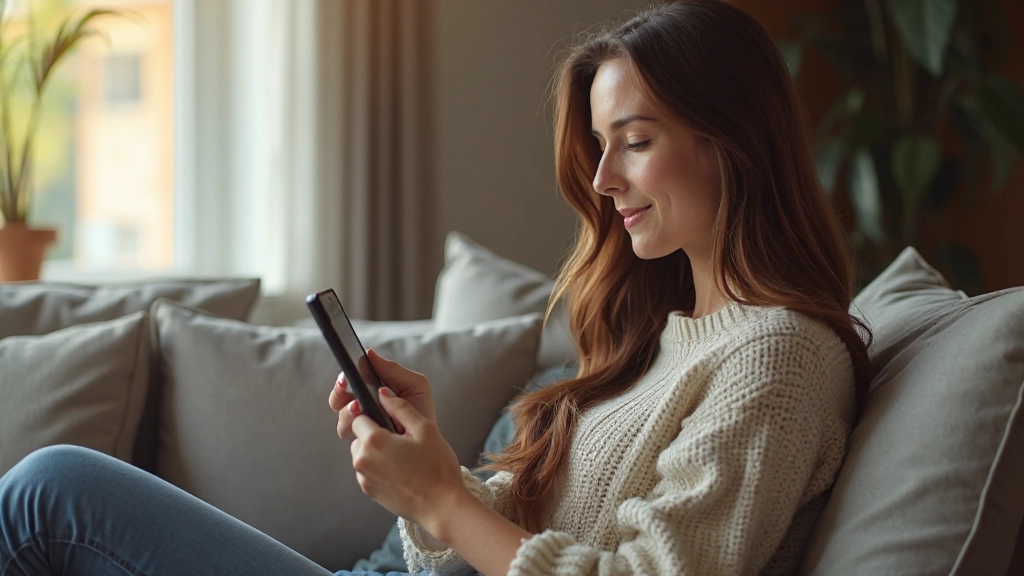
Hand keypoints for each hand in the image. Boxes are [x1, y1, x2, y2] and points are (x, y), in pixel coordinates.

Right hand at [328, 349, 436, 439]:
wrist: (433, 441)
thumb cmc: (421, 409)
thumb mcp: (413, 384)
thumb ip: (391, 370)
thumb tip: (369, 352)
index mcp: (369, 394)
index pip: (346, 386)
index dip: (341, 381)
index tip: (345, 377)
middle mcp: (361, 411)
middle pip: (337, 402)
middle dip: (338, 394)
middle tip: (346, 388)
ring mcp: (362, 431)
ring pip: (342, 422)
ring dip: (346, 413)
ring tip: (358, 407)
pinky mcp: (366, 448)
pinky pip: (354, 441)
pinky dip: (358, 432)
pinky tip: (369, 426)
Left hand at [350, 386, 466, 526]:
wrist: (442, 507)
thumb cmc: (437, 467)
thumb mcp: (425, 429)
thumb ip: (400, 407)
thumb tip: (383, 393)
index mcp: (374, 441)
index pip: (359, 416)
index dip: (374, 415)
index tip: (391, 421)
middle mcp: (362, 460)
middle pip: (359, 436)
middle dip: (375, 434)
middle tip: (402, 440)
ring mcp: (364, 479)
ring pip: (362, 454)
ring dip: (376, 452)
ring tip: (404, 458)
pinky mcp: (369, 492)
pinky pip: (368, 471)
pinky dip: (379, 468)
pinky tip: (401, 472)